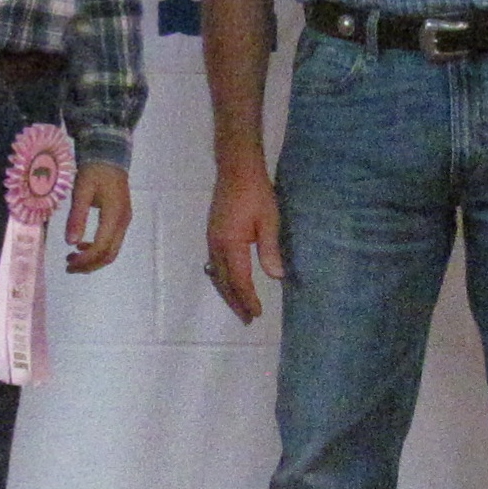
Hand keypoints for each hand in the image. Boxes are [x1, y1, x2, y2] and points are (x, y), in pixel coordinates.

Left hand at [63, 160, 130, 272]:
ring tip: (72, 259)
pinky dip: (98, 250)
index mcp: (114, 215)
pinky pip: (112, 243)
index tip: (68, 262)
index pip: (101, 246)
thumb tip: (70, 242)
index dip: (85, 259)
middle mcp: (123, 222)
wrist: (110, 156)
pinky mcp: (121, 220)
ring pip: (112, 251)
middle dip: (89, 265)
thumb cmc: (95, 171)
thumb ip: (77, 216)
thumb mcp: (82, 191)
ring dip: (93, 260)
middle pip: (109, 254)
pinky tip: (82, 246)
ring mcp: (124, 222)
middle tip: (69, 266)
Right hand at [206, 165, 283, 322]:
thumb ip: (270, 249)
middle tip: (247, 319)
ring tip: (239, 307)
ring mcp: (211, 240)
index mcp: (230, 244)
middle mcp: (216, 246)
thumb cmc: (256, 192)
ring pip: (216, 275)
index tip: (257, 314)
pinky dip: (222, 279)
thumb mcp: (269, 220)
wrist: (236, 168)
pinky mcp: (212, 234)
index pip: (239, 280)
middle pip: (224, 282)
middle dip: (235, 302)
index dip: (248, 299)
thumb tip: (275, 276)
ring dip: (227, 293)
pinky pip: (214, 265)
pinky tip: (229, 283)